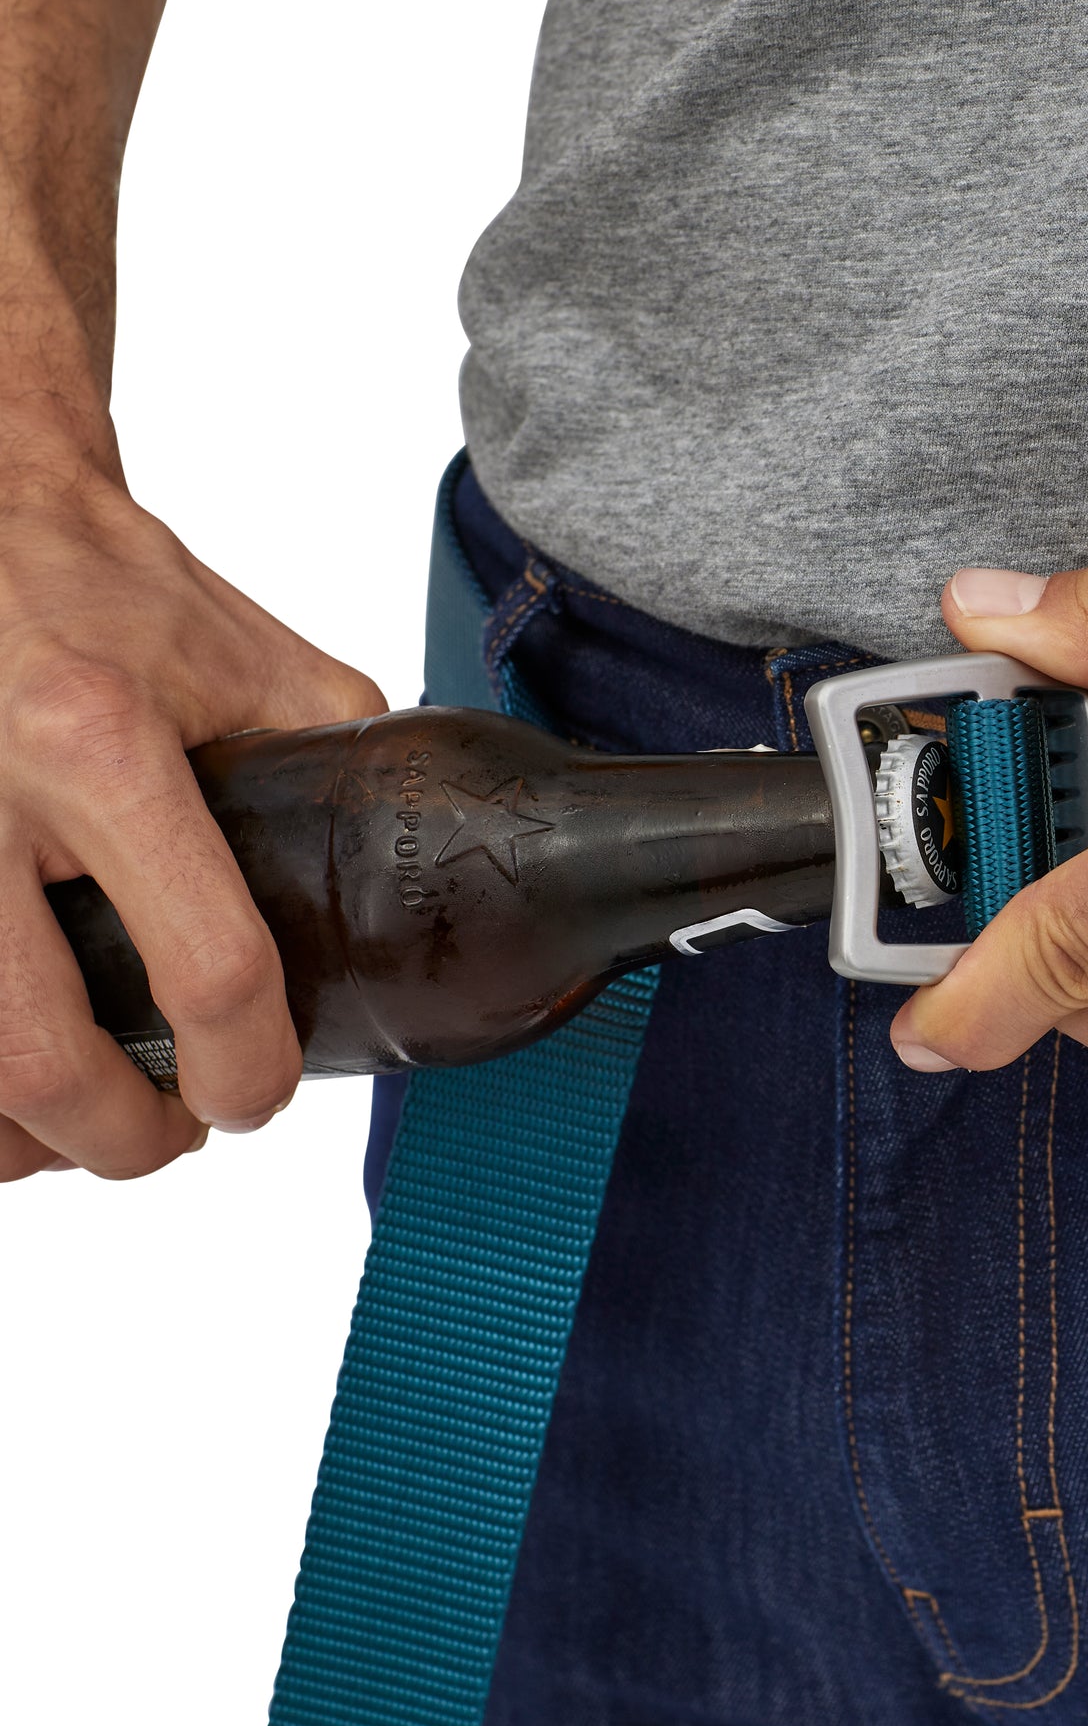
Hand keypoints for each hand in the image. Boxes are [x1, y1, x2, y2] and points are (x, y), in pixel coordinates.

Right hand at [0, 419, 384, 1179]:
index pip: (206, 966)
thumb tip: (409, 856)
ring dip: (23, 1132)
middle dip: (123, 1137)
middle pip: (40, 1053)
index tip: (258, 1093)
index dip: (247, 1068)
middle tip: (171, 1136)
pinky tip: (11, 1087)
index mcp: (103, 747)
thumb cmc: (106, 588)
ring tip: (85, 1124)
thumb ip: (338, 760)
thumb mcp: (252, 660)